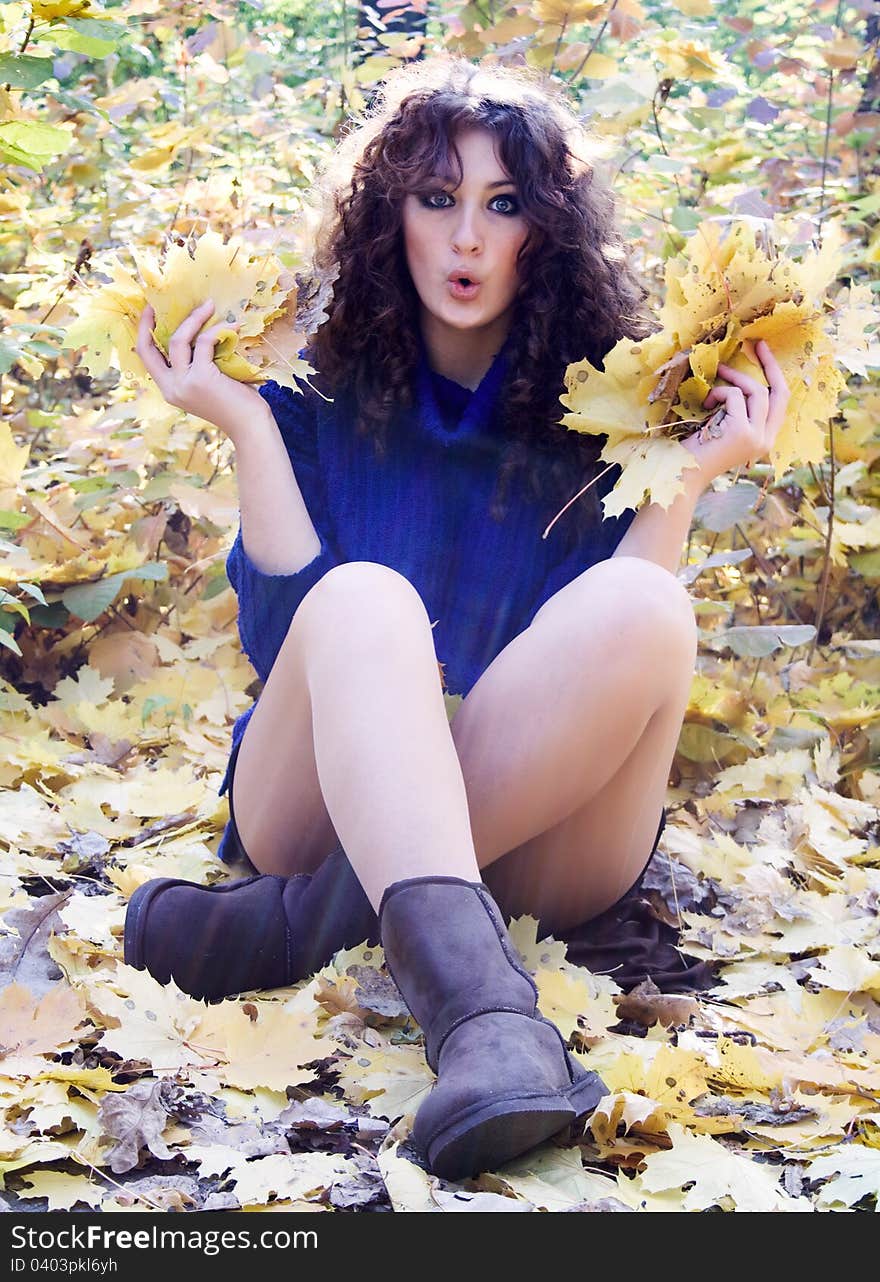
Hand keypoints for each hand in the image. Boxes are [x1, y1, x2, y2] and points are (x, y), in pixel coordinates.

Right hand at [136, 299, 268, 441]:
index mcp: (170, 389)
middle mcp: (172, 388)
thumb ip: (195, 365)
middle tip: (159, 302)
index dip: (144, 333)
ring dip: (194, 319)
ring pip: (179, 340)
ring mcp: (185, 384)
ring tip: (210, 306)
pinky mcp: (202, 378)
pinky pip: (205, 342)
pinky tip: (233, 326)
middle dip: (150, 322)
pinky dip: (218, 330)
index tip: (149, 312)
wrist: (250, 426)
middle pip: (149, 348)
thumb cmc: (235, 404)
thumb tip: (197, 330)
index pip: (147, 358)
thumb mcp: (206, 384)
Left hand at [680, 338, 791, 486]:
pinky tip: (705, 404)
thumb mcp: (725, 428)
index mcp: (765, 439)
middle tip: (756, 344)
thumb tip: (742, 380)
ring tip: (716, 376)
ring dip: (734, 378)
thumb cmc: (697, 450)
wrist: (682, 473)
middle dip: (769, 365)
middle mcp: (766, 439)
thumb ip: (740, 412)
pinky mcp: (742, 432)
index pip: (780, 402)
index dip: (776, 375)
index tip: (765, 354)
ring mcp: (756, 436)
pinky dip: (719, 393)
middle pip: (778, 393)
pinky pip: (735, 396)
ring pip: (756, 391)